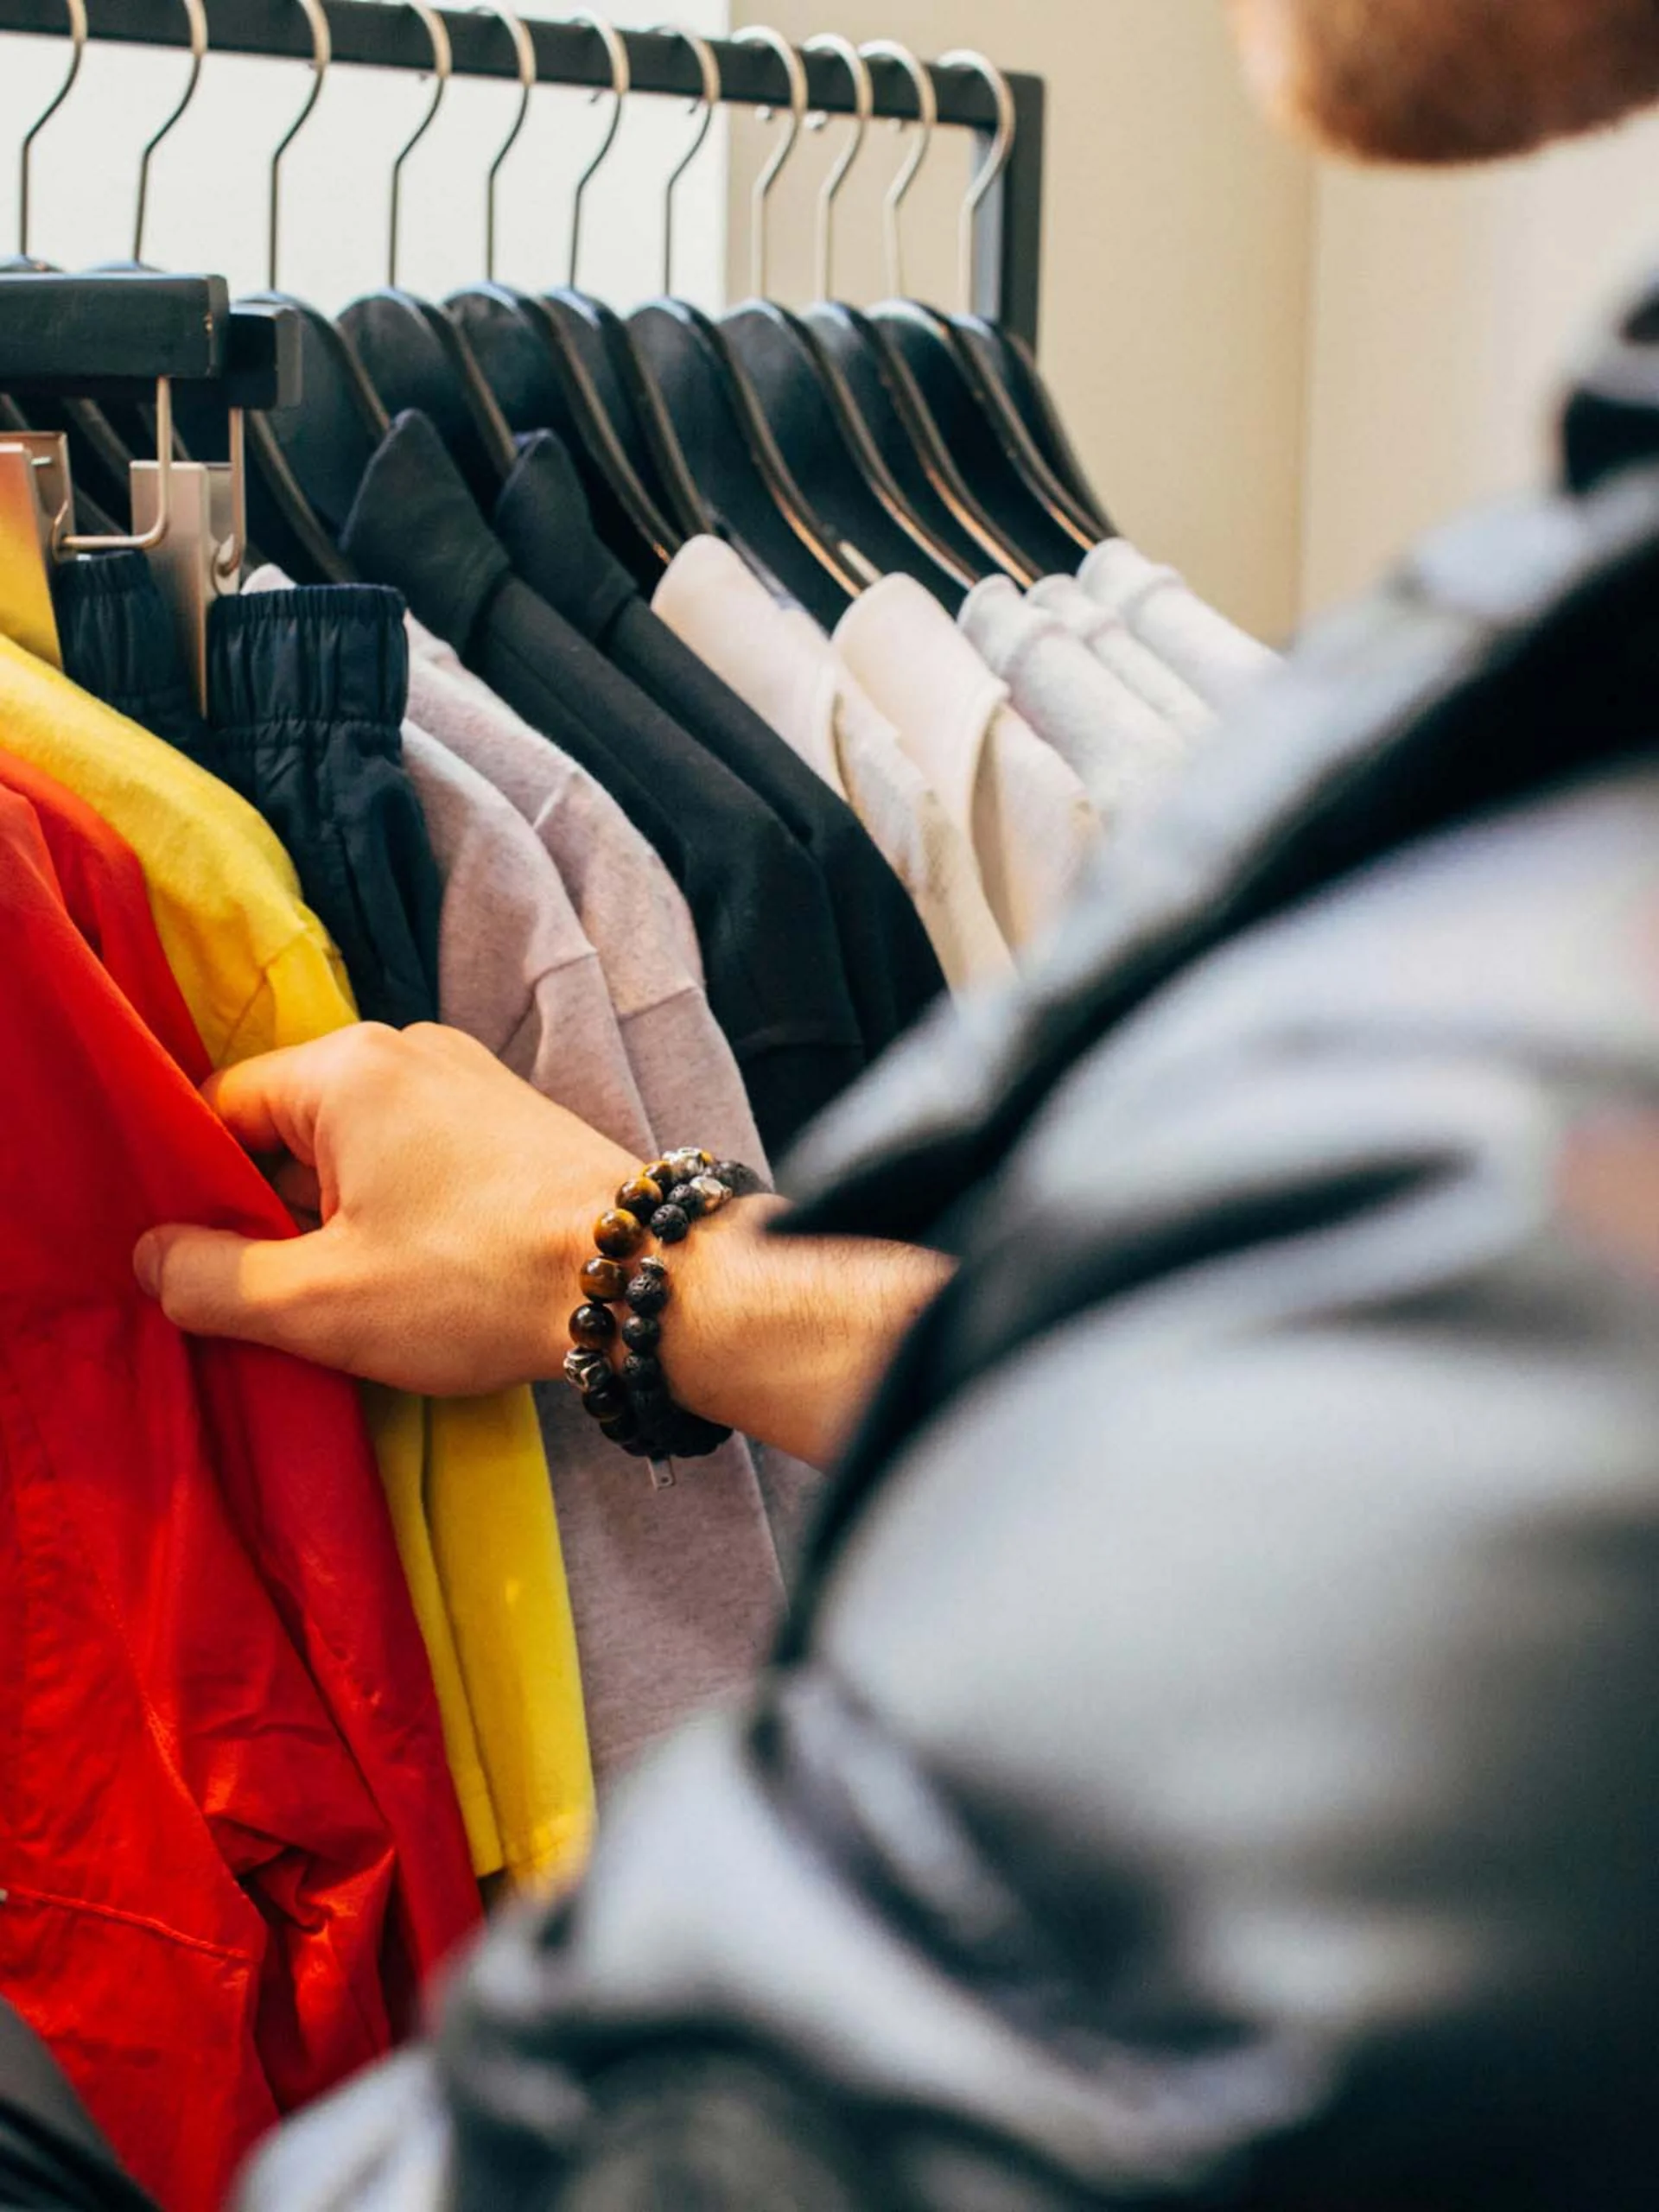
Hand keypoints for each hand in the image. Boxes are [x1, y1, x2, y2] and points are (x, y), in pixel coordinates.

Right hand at [135, 1023, 636, 1395]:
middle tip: (276, 1296)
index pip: (219, 1109)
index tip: (199, 1260)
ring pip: (356, 1150)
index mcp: (345, 1067)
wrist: (641, 1278)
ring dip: (339, 1220)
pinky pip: (419, 1157)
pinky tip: (416, 1276)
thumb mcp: (320, 1302)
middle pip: (289, 1129)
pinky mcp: (513, 1121)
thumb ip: (212, 1278)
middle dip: (271, 1211)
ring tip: (353, 1298)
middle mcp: (408, 1049)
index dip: (194, 1188)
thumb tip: (149, 1255)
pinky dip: (400, 1210)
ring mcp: (469, 1079)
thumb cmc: (474, 1280)